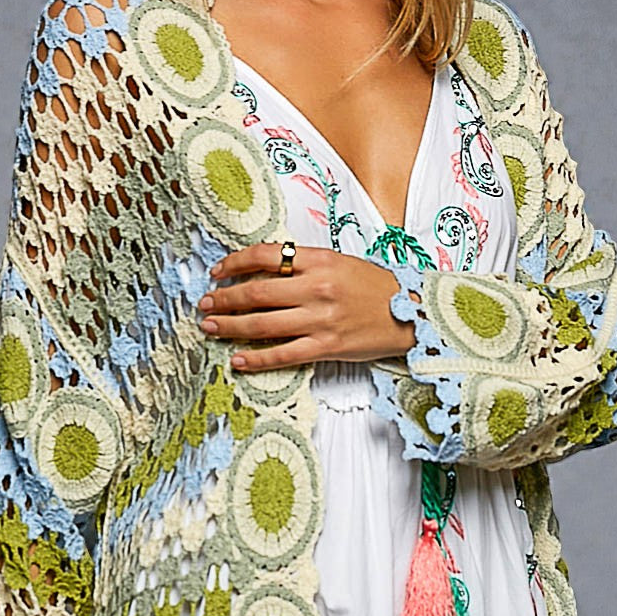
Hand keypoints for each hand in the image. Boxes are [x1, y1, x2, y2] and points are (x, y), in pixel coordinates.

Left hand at [198, 242, 412, 370]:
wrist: (412, 314)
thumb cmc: (375, 287)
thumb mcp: (340, 263)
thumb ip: (304, 265)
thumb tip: (262, 269)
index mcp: (320, 260)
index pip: (265, 256)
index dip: (234, 262)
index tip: (217, 271)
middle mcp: (317, 288)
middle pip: (256, 292)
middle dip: (224, 298)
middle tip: (204, 303)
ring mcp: (321, 319)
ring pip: (263, 323)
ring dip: (231, 326)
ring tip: (211, 327)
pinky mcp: (326, 347)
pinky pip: (282, 354)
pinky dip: (256, 358)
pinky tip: (237, 359)